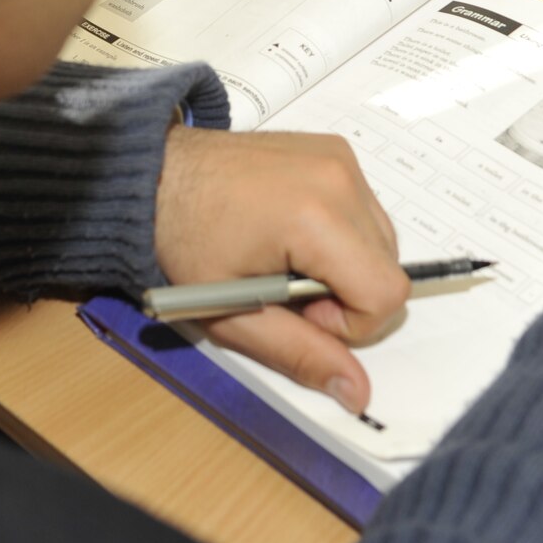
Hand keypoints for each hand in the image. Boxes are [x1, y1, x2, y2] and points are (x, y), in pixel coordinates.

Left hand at [154, 125, 408, 413]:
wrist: (153, 172)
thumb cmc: (181, 239)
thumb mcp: (232, 312)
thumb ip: (300, 353)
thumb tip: (357, 392)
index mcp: (316, 217)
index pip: (385, 294)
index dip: (347, 323)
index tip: (297, 310)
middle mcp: (341, 178)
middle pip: (389, 268)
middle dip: (345, 296)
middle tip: (284, 287)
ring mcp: (341, 158)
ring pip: (383, 241)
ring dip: (346, 267)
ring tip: (286, 259)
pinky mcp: (335, 149)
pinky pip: (365, 210)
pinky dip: (341, 235)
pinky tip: (292, 232)